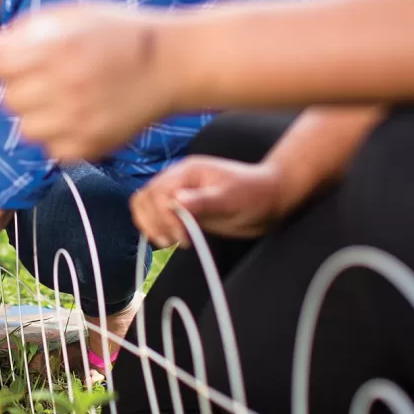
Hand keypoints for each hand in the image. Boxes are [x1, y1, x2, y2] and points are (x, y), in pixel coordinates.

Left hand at [0, 2, 166, 160]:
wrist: (171, 64)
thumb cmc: (122, 33)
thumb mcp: (75, 14)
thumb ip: (30, 27)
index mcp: (58, 48)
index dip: (6, 62)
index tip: (18, 62)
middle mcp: (66, 85)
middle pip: (8, 99)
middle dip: (19, 88)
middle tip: (41, 82)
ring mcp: (79, 120)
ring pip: (26, 129)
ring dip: (35, 116)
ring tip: (58, 102)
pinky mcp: (91, 145)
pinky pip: (52, 149)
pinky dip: (58, 137)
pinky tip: (76, 119)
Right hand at [129, 156, 287, 246]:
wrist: (268, 199)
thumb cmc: (254, 194)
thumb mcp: (231, 198)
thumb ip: (204, 201)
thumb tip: (177, 201)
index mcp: (186, 171)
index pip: (158, 192)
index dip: (165, 216)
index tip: (183, 236)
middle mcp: (177, 180)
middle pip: (146, 198)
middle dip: (155, 222)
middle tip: (177, 241)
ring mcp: (177, 194)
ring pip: (145, 205)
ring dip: (150, 225)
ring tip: (170, 242)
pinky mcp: (181, 210)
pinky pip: (156, 216)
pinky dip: (155, 227)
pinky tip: (171, 240)